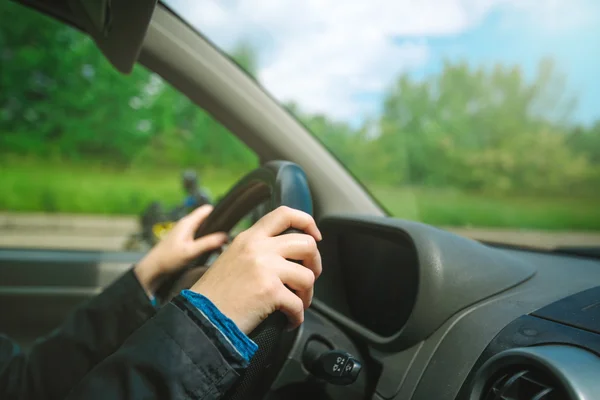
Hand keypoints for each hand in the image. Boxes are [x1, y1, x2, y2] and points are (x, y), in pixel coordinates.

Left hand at [135, 205, 227, 294]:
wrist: (153, 268)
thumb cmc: (168, 258)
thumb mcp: (191, 251)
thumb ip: (208, 243)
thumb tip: (226, 236)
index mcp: (188, 223)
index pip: (207, 210)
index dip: (219, 213)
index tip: (229, 222)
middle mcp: (187, 225)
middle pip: (208, 220)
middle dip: (218, 227)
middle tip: (227, 238)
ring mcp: (185, 233)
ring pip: (205, 230)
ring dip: (213, 237)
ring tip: (222, 247)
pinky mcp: (185, 241)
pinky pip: (200, 238)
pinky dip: (207, 243)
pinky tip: (212, 252)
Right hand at [190, 206, 322, 333]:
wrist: (200, 318)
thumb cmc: (214, 295)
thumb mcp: (232, 258)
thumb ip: (256, 251)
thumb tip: (286, 257)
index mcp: (249, 238)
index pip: (284, 214)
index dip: (306, 222)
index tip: (315, 236)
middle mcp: (258, 248)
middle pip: (306, 244)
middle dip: (315, 263)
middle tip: (308, 278)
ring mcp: (266, 268)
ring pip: (308, 276)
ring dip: (306, 296)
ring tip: (295, 306)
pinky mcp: (270, 291)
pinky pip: (298, 304)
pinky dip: (296, 317)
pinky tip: (287, 321)